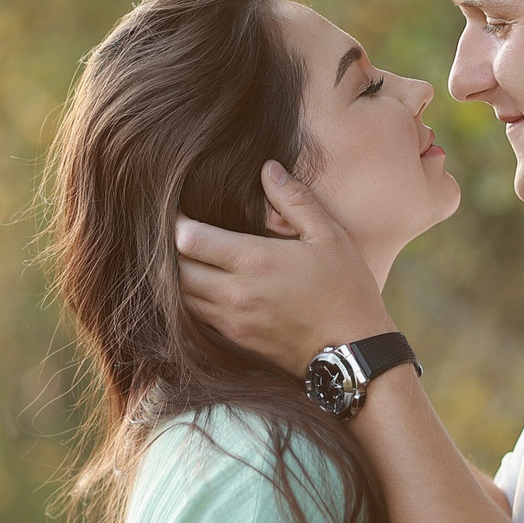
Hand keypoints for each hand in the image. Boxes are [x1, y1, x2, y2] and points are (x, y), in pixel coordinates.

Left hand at [173, 162, 394, 372]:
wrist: (354, 354)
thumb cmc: (346, 291)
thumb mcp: (329, 237)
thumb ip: (295, 200)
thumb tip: (268, 168)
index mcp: (254, 261)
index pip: (189, 238)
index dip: (176, 220)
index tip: (177, 208)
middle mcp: (234, 294)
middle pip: (175, 269)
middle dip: (170, 249)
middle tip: (177, 230)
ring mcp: (231, 321)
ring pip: (179, 296)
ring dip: (176, 276)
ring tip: (187, 256)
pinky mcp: (234, 340)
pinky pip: (195, 317)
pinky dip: (189, 299)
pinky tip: (202, 285)